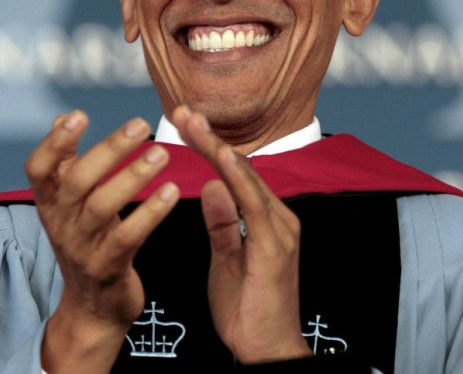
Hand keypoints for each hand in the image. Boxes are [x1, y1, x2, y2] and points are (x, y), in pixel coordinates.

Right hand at [25, 110, 179, 373]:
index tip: (79, 115)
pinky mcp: (108, 268)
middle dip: (109, 149)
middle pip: (77, 181)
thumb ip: (66, 161)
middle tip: (141, 124)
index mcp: (50, 203)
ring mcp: (82, 248)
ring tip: (162, 153)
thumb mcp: (69, 204)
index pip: (38, 169)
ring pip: (103, 206)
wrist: (91, 309)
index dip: (54, 142)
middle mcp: (61, 223)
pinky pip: (128, 237)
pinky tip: (172, 191)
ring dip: (134, 176)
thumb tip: (62, 116)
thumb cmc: (86, 240)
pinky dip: (151, 212)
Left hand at [171, 104, 310, 364]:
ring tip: (193, 124)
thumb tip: (211, 187)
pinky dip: (237, 177)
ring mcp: (280, 230)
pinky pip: (253, 205)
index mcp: (266, 219)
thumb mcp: (225, 261)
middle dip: (209, 138)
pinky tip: (220, 157)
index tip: (184, 124)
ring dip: (217, 148)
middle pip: (239, 168)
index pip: (234, 173)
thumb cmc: (249, 312)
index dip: (209, 146)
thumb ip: (221, 223)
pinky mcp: (275, 247)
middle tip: (182, 112)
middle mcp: (278, 217)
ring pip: (246, 178)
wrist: (268, 353)